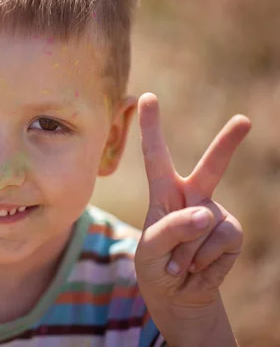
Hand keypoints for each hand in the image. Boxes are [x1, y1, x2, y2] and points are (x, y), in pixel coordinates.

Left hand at [134, 93, 249, 343]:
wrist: (177, 293)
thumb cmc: (155, 265)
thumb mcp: (150, 249)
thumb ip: (170, 230)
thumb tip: (205, 213)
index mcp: (164, 191)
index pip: (156, 155)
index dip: (151, 126)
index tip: (147, 96)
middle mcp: (193, 196)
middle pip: (212, 166)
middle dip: (228, 143)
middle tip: (244, 120)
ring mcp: (215, 213)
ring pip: (204, 224)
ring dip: (187, 251)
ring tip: (180, 262)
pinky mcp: (231, 232)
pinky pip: (219, 241)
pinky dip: (204, 259)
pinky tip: (197, 266)